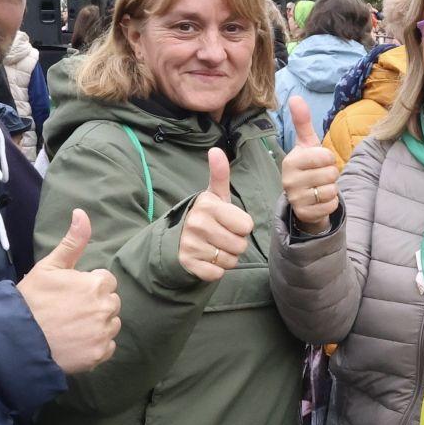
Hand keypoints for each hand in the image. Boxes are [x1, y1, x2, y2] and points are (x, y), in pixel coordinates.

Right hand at [18, 209, 120, 374]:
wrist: (17, 338)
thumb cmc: (32, 299)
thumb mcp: (49, 266)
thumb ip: (72, 241)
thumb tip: (82, 212)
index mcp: (96, 284)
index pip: (106, 281)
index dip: (89, 286)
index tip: (71, 293)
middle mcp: (105, 308)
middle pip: (111, 303)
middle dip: (96, 305)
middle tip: (69, 311)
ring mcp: (103, 334)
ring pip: (111, 325)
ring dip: (98, 325)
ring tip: (71, 327)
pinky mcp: (98, 355)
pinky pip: (107, 347)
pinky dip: (95, 346)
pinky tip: (75, 342)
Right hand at [179, 148, 254, 281]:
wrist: (176, 238)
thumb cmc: (205, 216)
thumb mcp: (214, 196)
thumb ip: (220, 174)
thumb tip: (216, 150)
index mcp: (208, 206)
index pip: (246, 226)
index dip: (241, 227)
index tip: (228, 223)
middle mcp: (197, 224)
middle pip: (240, 245)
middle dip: (235, 244)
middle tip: (220, 237)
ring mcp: (190, 244)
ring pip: (230, 261)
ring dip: (225, 258)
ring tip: (213, 247)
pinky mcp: (187, 263)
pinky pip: (216, 274)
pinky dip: (214, 270)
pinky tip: (205, 259)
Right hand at [280, 97, 339, 229]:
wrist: (303, 198)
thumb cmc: (308, 166)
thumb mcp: (307, 144)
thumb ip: (302, 122)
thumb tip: (295, 97)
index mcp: (290, 161)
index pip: (325, 156)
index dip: (329, 158)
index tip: (320, 161)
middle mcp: (289, 180)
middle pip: (331, 173)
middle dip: (331, 174)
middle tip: (321, 176)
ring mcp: (295, 199)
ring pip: (331, 190)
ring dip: (331, 189)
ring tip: (320, 187)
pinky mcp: (304, 213)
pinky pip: (331, 205)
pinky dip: (331, 202)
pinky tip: (320, 200)